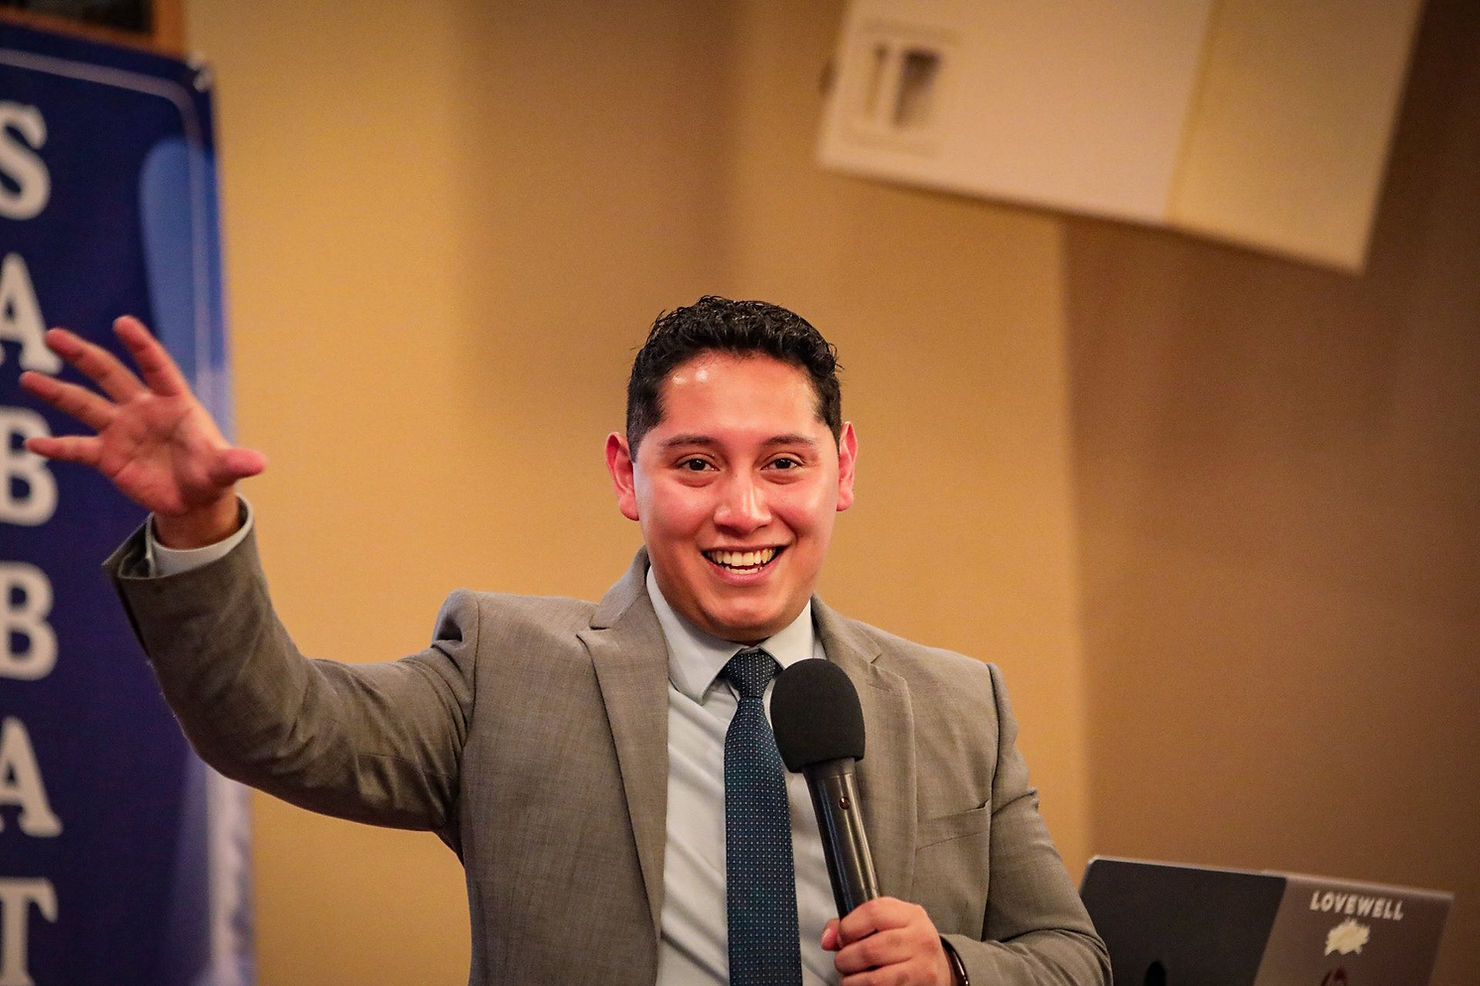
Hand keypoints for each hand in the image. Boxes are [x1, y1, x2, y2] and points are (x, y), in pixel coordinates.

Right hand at [19, 315, 265, 546]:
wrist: (194, 498)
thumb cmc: (211, 472)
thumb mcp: (225, 469)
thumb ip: (236, 462)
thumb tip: (259, 463)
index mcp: (174, 403)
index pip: (156, 367)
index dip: (141, 346)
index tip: (123, 323)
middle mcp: (143, 410)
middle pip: (110, 375)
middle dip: (83, 355)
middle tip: (54, 335)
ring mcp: (122, 430)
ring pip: (85, 404)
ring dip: (57, 392)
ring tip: (28, 376)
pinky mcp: (108, 456)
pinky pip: (77, 448)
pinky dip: (56, 448)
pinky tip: (32, 446)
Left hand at [822, 896, 955, 985]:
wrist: (940, 968)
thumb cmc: (907, 943)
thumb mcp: (889, 923)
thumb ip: (855, 923)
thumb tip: (827, 939)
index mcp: (911, 915)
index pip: (872, 912)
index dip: (848, 926)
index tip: (842, 937)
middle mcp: (920, 939)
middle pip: (869, 949)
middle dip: (846, 959)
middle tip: (844, 962)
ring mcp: (922, 967)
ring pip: (874, 979)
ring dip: (853, 981)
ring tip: (852, 977)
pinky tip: (865, 984)